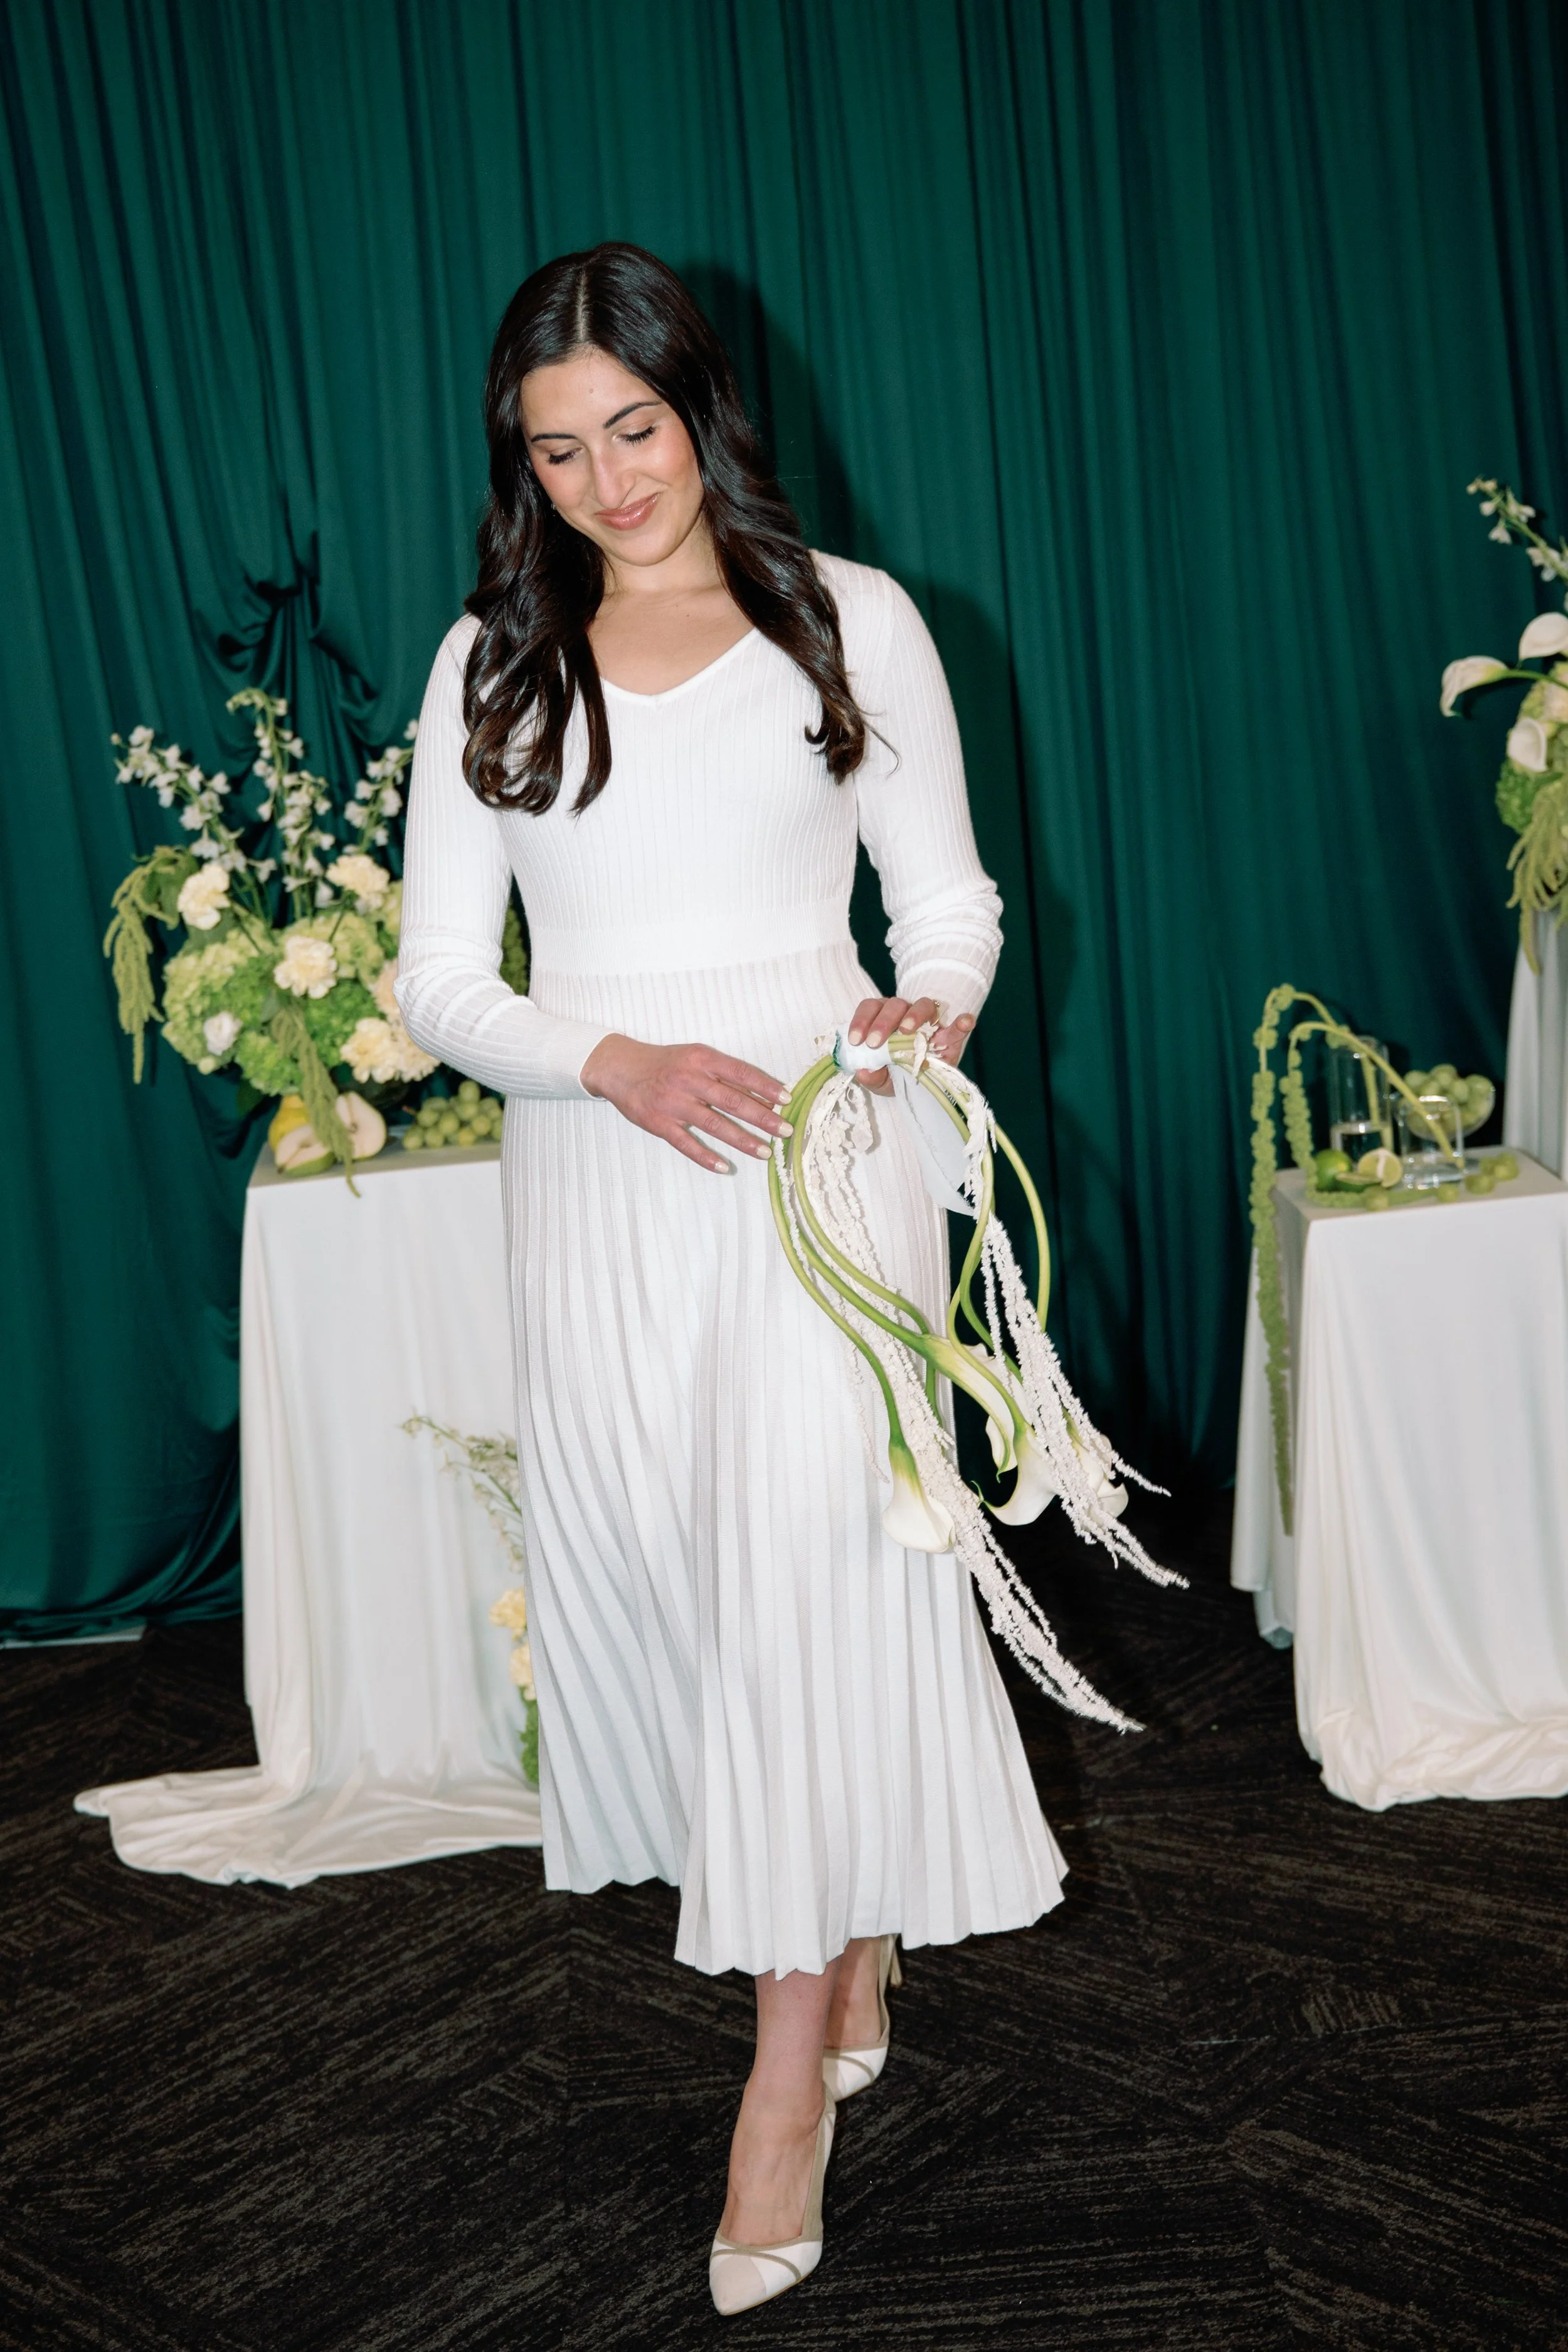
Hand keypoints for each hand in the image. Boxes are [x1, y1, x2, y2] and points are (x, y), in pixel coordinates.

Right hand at [581, 1033, 791, 1172]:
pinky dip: (705, 1157)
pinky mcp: (659, 1123)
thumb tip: (760, 1094)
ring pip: (714, 1125)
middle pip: (732, 1100)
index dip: (765, 1087)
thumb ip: (724, 1075)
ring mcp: (673, 1103)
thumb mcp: (695, 1058)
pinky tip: (723, 1167)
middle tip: (785, 1131)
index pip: (741, 1073)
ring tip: (764, 1152)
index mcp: (701, 1059)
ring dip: (742, 1140)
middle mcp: (689, 1079)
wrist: (621, 1067)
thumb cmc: (666, 1063)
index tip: (786, 1100)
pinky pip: (686, 1143)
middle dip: (762, 1117)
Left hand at [845, 996, 975, 1093]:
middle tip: (875, 1042)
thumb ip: (872, 1077)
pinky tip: (964, 1022)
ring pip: (923, 1005)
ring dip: (914, 1015)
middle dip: (883, 1022)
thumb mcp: (882, 1081)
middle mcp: (905, 1014)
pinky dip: (962, 1022)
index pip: (871, 1008)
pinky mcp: (951, 1035)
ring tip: (907, 1030)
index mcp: (883, 1019)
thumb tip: (863, 1071)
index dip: (861, 1020)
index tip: (856, 1040)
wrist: (924, 1083)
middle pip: (895, 1004)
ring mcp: (930, 1022)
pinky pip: (958, 1024)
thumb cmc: (898, 1074)